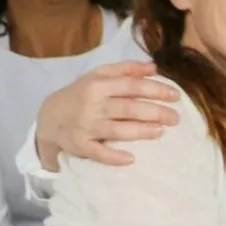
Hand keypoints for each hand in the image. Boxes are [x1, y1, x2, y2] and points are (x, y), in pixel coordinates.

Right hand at [35, 61, 180, 168]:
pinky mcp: (80, 145)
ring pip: (118, 129)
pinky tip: (131, 158)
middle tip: (175, 118)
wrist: (49, 117)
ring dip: (141, 131)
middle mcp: (93, 104)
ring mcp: (86, 126)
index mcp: (99, 85)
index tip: (176, 96)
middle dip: (155, 112)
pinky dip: (114, 156)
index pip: (132, 86)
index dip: (155, 90)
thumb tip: (153, 67)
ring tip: (161, 131)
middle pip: (129, 108)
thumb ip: (126, 70)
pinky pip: (98, 152)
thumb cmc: (81, 95)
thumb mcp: (98, 76)